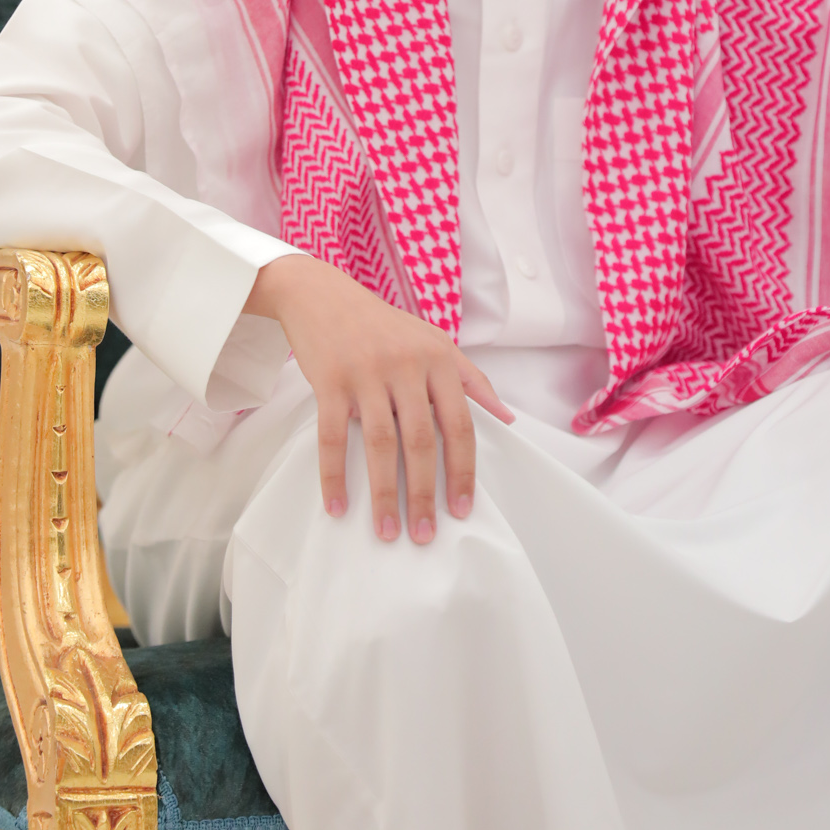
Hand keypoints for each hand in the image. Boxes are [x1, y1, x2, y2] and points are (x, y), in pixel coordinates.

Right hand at [245, 251, 513, 543]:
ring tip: (388, 532)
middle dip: (425, 493)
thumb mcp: (433, 341)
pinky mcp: (330, 380)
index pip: (459, 424)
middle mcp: (406, 364)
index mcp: (438, 358)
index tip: (462, 510)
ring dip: (385, 494)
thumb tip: (507, 417)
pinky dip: (334, 475)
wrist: (322, 294)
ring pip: (382, 444)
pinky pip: (333, 437)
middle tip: (425, 534)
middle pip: (422, 441)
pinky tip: (338, 506)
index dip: (462, 470)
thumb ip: (471, 379)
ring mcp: (366, 373)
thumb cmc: (382, 325)